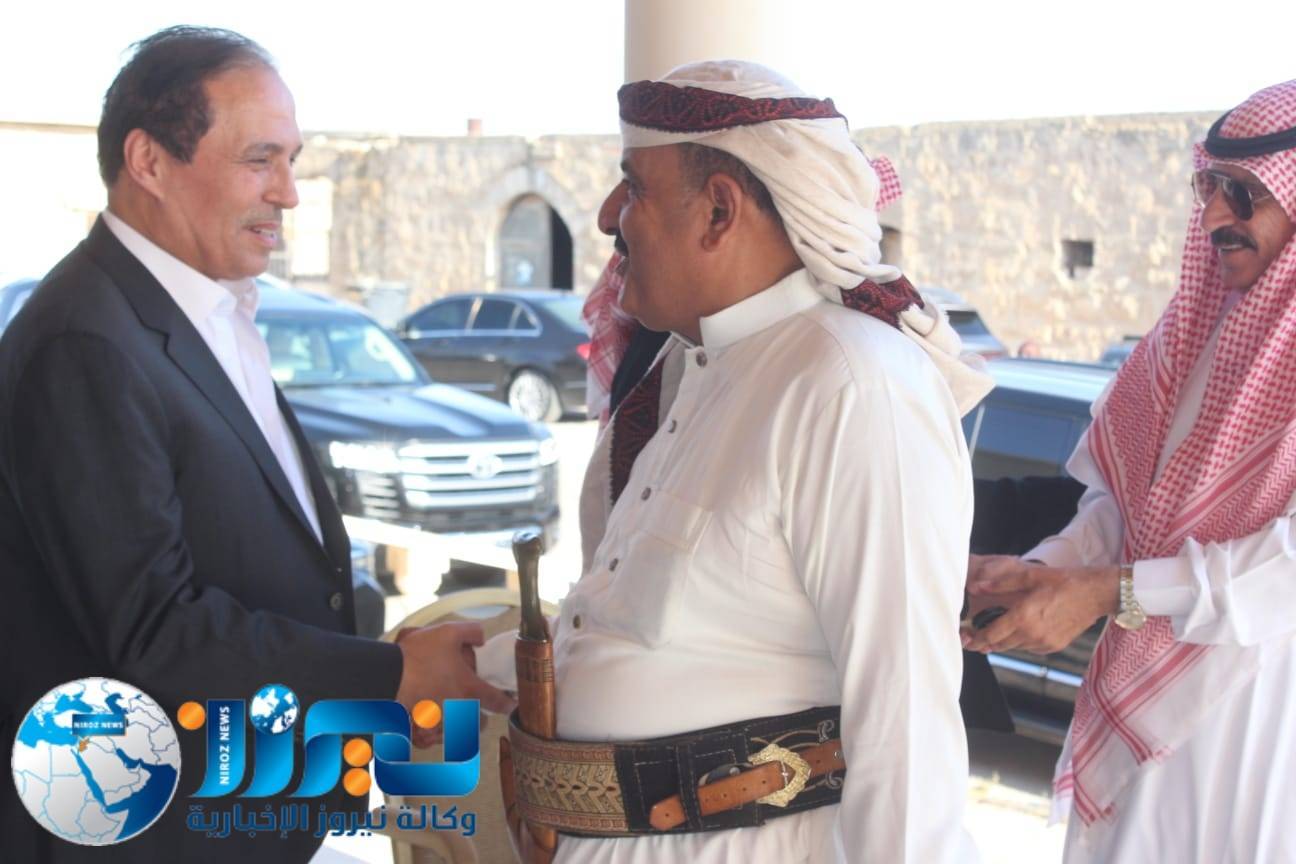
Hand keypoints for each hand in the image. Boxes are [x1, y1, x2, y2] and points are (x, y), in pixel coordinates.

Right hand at [395, 621, 516, 747]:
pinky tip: (429, 723)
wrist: (387, 676)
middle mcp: (458, 712)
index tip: (511, 704)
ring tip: (450, 716)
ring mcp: (439, 724)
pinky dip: (434, 735)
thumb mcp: (448, 632)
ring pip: (457, 734)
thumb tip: (482, 638)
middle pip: (478, 725)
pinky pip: (434, 740)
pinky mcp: (420, 732)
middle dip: (479, 719)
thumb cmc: (418, 656)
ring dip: (458, 727)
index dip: (508, 703)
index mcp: (469, 690)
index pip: (498, 701)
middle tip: (474, 708)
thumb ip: (472, 632)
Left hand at [960, 561, 1119, 654]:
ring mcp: (1044, 643)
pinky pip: (1029, 648)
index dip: (975, 639)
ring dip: (1003, 641)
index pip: (991, 635)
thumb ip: (1000, 583)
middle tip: (972, 638)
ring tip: (994, 632)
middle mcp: (1032, 634)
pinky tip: (1020, 630)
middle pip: (1000, 644)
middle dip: (984, 642)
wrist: (1096, 593)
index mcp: (1023, 616)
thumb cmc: (1063, 581)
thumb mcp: (1029, 575)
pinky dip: (1020, 641)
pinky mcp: (1054, 646)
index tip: (964, 640)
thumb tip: (975, 587)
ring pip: (1014, 647)